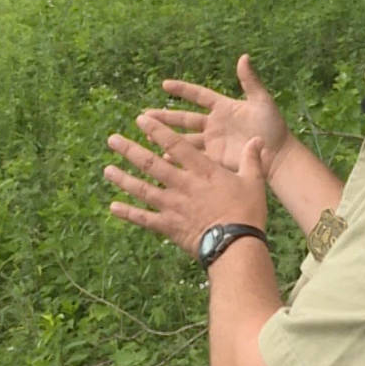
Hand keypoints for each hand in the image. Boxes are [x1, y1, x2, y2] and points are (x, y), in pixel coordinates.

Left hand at [104, 113, 267, 256]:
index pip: (176, 145)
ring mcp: (172, 205)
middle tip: (112, 140)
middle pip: (151, 164)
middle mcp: (182, 185)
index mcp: (202, 171)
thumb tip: (257, 140)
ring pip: (143, 189)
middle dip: (130, 150)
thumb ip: (251, 159)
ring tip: (107, 170)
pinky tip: (113, 207)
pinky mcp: (168, 226)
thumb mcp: (254, 182)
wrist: (235, 245)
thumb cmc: (247, 212)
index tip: (140, 119)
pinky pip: (144, 219)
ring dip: (123, 179)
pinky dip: (128, 213)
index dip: (157, 131)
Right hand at [145, 54, 293, 177]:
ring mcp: (213, 141)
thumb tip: (244, 57)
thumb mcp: (262, 101)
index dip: (183, 90)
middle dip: (165, 116)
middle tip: (144, 115)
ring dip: (166, 137)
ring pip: (184, 138)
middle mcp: (214, 123)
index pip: (198, 95)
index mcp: (224, 107)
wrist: (279, 155)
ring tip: (147, 136)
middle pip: (184, 118)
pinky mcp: (215, 158)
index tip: (165, 84)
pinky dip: (178, 157)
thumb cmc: (273, 126)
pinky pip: (193, 157)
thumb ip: (251, 81)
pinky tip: (162, 157)